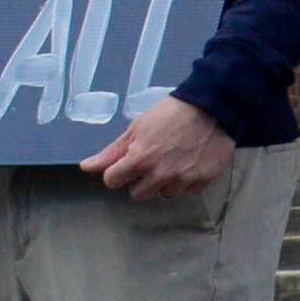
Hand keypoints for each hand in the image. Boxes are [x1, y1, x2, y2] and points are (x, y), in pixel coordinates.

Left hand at [84, 95, 234, 200]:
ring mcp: (181, 180)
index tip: (127, 161)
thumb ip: (112, 152)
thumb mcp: (137, 127)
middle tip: (153, 158)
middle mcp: (159, 175)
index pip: (113, 181)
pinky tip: (189, 161)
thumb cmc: (172, 113)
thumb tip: (86, 167)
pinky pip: (186, 190)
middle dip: (140, 179)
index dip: (118, 170)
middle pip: (137, 193)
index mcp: (139, 160)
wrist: (213, 106)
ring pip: (162, 194)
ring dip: (164, 181)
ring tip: (174, 158)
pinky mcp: (201, 182)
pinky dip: (186, 179)